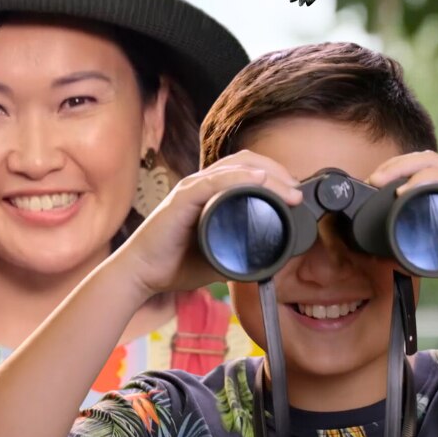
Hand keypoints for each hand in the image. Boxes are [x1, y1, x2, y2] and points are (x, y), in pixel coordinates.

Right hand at [108, 151, 303, 297]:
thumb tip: (268, 261)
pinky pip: (214, 182)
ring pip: (236, 168)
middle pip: (247, 162)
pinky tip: (259, 180)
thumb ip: (240, 252)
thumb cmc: (174, 263)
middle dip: (279, 172)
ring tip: (290, 190)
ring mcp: (192, 189)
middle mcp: (202, 184)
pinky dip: (239, 178)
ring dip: (269, 175)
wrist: (140, 274)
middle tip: (298, 193)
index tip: (296, 195)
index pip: (248, 169)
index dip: (276, 176)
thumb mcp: (218, 256)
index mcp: (211, 192)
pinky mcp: (182, 199)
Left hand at [369, 152, 437, 298]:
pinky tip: (407, 190)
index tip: (374, 184)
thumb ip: (427, 255)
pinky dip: (425, 181)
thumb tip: (398, 261)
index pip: (423, 169)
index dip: (397, 170)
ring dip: (404, 166)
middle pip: (425, 159)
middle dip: (393, 164)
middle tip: (372, 179)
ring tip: (382, 179)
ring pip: (435, 163)